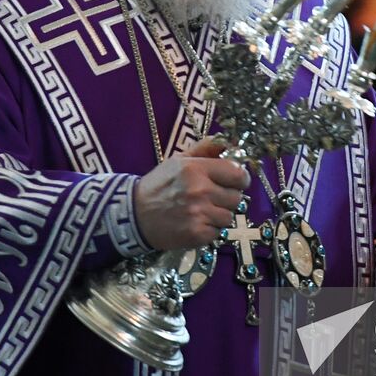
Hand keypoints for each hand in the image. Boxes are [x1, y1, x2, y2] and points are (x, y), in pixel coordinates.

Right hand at [132, 138, 250, 249]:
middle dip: (228, 197)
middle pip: (236, 197)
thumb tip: (228, 141)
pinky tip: (196, 223)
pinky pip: (218, 232)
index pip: (237, 174)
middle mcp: (200, 191)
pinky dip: (210, 229)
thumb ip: (205, 148)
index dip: (240, 178)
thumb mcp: (178, 160)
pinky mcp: (197, 234)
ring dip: (219, 215)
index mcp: (196, 169)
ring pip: (229, 216)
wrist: (135, 215)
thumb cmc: (158, 185)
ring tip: (202, 211)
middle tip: (213, 197)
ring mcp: (199, 214)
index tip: (236, 181)